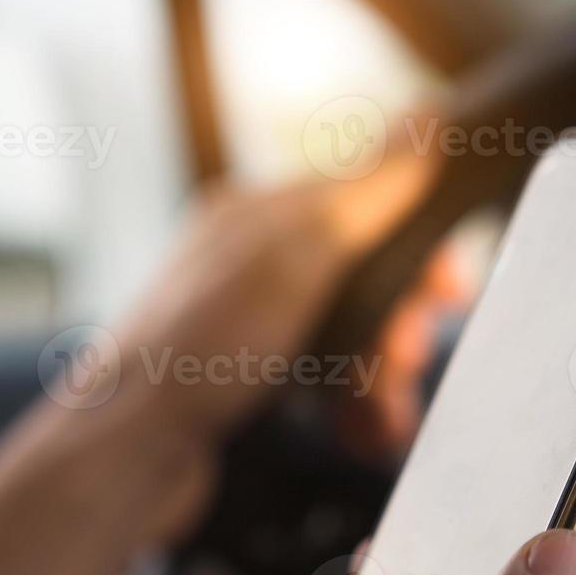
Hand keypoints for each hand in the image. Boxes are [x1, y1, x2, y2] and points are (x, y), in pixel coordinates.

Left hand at [21, 132, 442, 545]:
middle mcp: (251, 263)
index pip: (366, 206)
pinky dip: (352, 410)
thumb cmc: (199, 349)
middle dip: (397, 326)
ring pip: (348, 338)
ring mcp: (247, 325)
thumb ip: (366, 192)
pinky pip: (323, 386)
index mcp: (257, 215)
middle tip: (404, 364)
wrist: (126, 454)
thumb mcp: (295, 256)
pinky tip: (363, 437)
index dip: (417, 248)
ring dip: (382, 380)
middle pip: (364, 278)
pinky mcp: (248, 384)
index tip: (449, 291)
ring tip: (386, 421)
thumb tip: (427, 120)